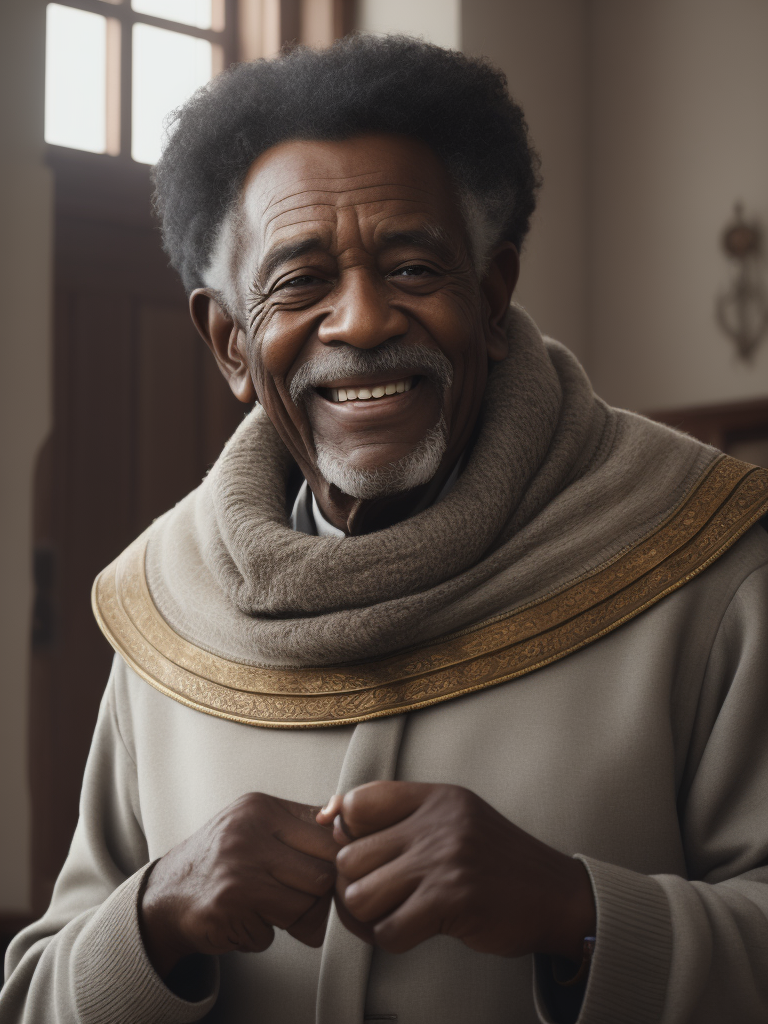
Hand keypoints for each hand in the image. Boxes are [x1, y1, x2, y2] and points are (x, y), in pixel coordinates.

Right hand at [140, 793, 339, 976]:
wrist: (167, 893)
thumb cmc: (223, 858)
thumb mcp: (258, 824)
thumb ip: (302, 822)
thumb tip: (345, 816)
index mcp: (261, 809)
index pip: (329, 836)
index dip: (335, 861)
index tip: (323, 870)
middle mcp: (247, 835)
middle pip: (322, 874)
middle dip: (316, 894)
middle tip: (296, 896)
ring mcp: (237, 873)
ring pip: (304, 907)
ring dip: (293, 918)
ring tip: (269, 907)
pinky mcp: (227, 909)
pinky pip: (274, 933)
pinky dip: (264, 935)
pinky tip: (245, 919)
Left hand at [317, 782, 594, 960]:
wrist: (556, 895)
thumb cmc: (499, 861)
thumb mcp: (456, 818)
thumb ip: (406, 817)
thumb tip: (335, 820)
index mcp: (435, 797)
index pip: (357, 802)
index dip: (345, 831)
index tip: (357, 851)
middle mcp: (436, 823)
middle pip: (349, 856)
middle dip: (354, 884)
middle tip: (375, 895)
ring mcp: (443, 861)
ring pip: (359, 895)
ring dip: (368, 916)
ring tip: (389, 914)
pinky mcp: (450, 901)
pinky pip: (387, 930)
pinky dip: (392, 939)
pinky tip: (411, 931)